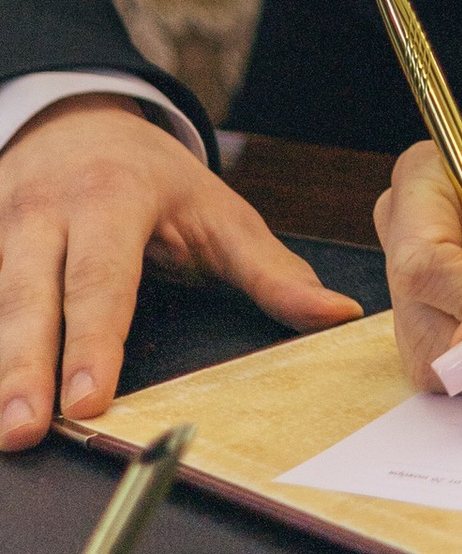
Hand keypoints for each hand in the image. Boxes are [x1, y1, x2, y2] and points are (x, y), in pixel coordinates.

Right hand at [0, 103, 359, 448]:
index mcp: (113, 198)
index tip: (89, 399)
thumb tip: (335, 315)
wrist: (76, 122)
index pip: (102, 278)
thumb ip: (271, 271)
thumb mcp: (218, 212)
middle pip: (27, 296)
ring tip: (2, 430)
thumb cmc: (153, 179)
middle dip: (22, 367)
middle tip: (22, 431)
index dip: (94, 341)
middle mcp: (46, 210)